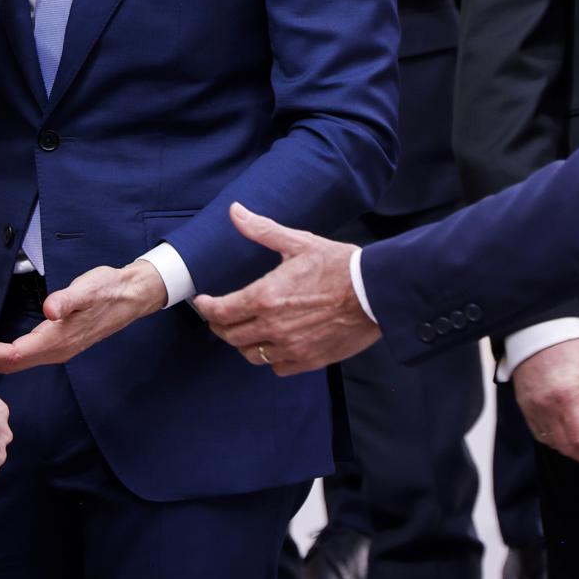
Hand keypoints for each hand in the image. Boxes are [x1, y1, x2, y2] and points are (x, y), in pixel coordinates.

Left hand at [0, 261, 167, 372]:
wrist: (131, 295)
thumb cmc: (109, 289)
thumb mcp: (89, 288)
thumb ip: (68, 299)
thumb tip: (50, 309)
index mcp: (57, 340)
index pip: (12, 354)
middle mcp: (55, 350)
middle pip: (9, 363)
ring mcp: (57, 349)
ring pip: (15, 361)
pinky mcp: (58, 342)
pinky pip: (23, 355)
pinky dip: (1, 354)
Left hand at [194, 203, 379, 374]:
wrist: (375, 292)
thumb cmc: (338, 265)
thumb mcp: (298, 242)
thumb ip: (262, 230)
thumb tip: (235, 212)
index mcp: (265, 296)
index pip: (220, 312)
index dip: (206, 308)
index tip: (203, 303)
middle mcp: (273, 326)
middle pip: (230, 336)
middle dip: (221, 325)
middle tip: (222, 316)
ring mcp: (291, 347)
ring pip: (251, 354)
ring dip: (244, 343)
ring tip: (247, 330)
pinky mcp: (308, 360)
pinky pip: (277, 367)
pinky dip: (271, 357)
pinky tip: (275, 344)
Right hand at [513, 337, 578, 468]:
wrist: (540, 329)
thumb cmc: (571, 346)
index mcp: (567, 397)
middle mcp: (546, 406)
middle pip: (566, 445)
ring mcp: (531, 407)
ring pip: (551, 442)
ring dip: (569, 450)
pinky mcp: (523, 404)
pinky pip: (537, 432)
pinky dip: (553, 440)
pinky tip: (564, 438)